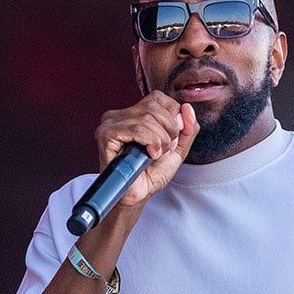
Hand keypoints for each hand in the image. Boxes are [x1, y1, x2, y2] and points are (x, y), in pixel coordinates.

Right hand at [96, 93, 198, 209]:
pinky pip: (137, 129)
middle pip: (154, 107)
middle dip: (168, 131)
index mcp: (135, 113)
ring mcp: (111, 123)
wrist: (138, 195)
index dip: (172, 117)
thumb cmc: (151, 174)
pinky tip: (149, 155)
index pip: (159, 98)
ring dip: (160, 141)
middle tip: (163, 150)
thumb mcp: (177, 149)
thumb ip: (187, 129)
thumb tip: (187, 107)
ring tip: (155, 155)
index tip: (171, 139)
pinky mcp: (106, 134)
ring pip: (147, 118)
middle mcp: (120, 115)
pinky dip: (151, 142)